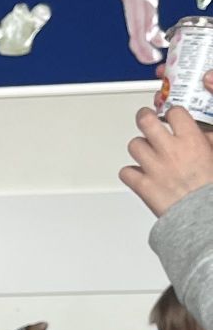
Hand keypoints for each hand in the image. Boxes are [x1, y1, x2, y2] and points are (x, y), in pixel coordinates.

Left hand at [121, 95, 212, 216]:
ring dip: (140, 148)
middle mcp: (169, 150)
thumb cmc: (209, 190)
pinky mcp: (142, 185)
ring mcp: (154, 167)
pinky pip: (126, 172)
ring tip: (146, 152)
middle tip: (145, 118)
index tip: (170, 117)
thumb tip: (202, 134)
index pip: (174, 112)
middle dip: (144, 117)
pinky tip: (139, 174)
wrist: (202, 217)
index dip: (171, 113)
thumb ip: (208, 141)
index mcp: (191, 140)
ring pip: (134, 145)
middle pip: (145, 120)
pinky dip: (131, 173)